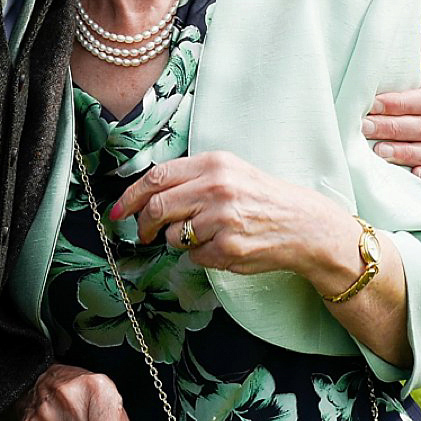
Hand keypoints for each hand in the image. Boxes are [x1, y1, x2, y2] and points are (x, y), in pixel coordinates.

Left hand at [112, 152, 350, 283]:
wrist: (302, 224)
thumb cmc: (261, 197)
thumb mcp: (228, 172)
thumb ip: (190, 178)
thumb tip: (145, 195)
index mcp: (213, 164)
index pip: (156, 177)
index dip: (131, 196)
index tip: (118, 211)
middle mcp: (216, 188)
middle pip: (157, 208)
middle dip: (144, 224)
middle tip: (143, 233)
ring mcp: (222, 220)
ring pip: (174, 237)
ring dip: (180, 240)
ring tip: (206, 233)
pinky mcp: (228, 248)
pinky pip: (195, 257)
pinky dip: (202, 255)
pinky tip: (223, 245)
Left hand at [363, 35, 420, 192]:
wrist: (382, 116)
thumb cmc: (384, 89)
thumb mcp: (393, 67)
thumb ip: (405, 51)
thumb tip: (418, 52)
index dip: (398, 103)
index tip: (370, 104)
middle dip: (393, 128)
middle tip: (365, 128)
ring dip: (407, 153)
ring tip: (379, 152)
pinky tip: (415, 175)